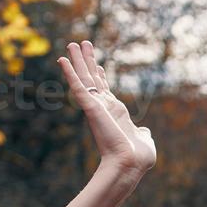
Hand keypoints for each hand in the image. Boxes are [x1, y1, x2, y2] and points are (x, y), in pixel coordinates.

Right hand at [58, 40, 156, 175]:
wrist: (130, 164)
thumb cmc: (138, 157)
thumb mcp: (144, 140)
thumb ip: (142, 133)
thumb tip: (145, 132)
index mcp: (115, 113)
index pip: (105, 91)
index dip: (101, 77)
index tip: (98, 64)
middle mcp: (103, 108)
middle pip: (93, 79)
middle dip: (88, 61)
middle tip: (83, 44)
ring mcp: (95, 106)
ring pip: (84, 78)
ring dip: (78, 60)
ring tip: (73, 43)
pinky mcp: (90, 107)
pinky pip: (78, 86)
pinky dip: (70, 72)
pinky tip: (62, 59)